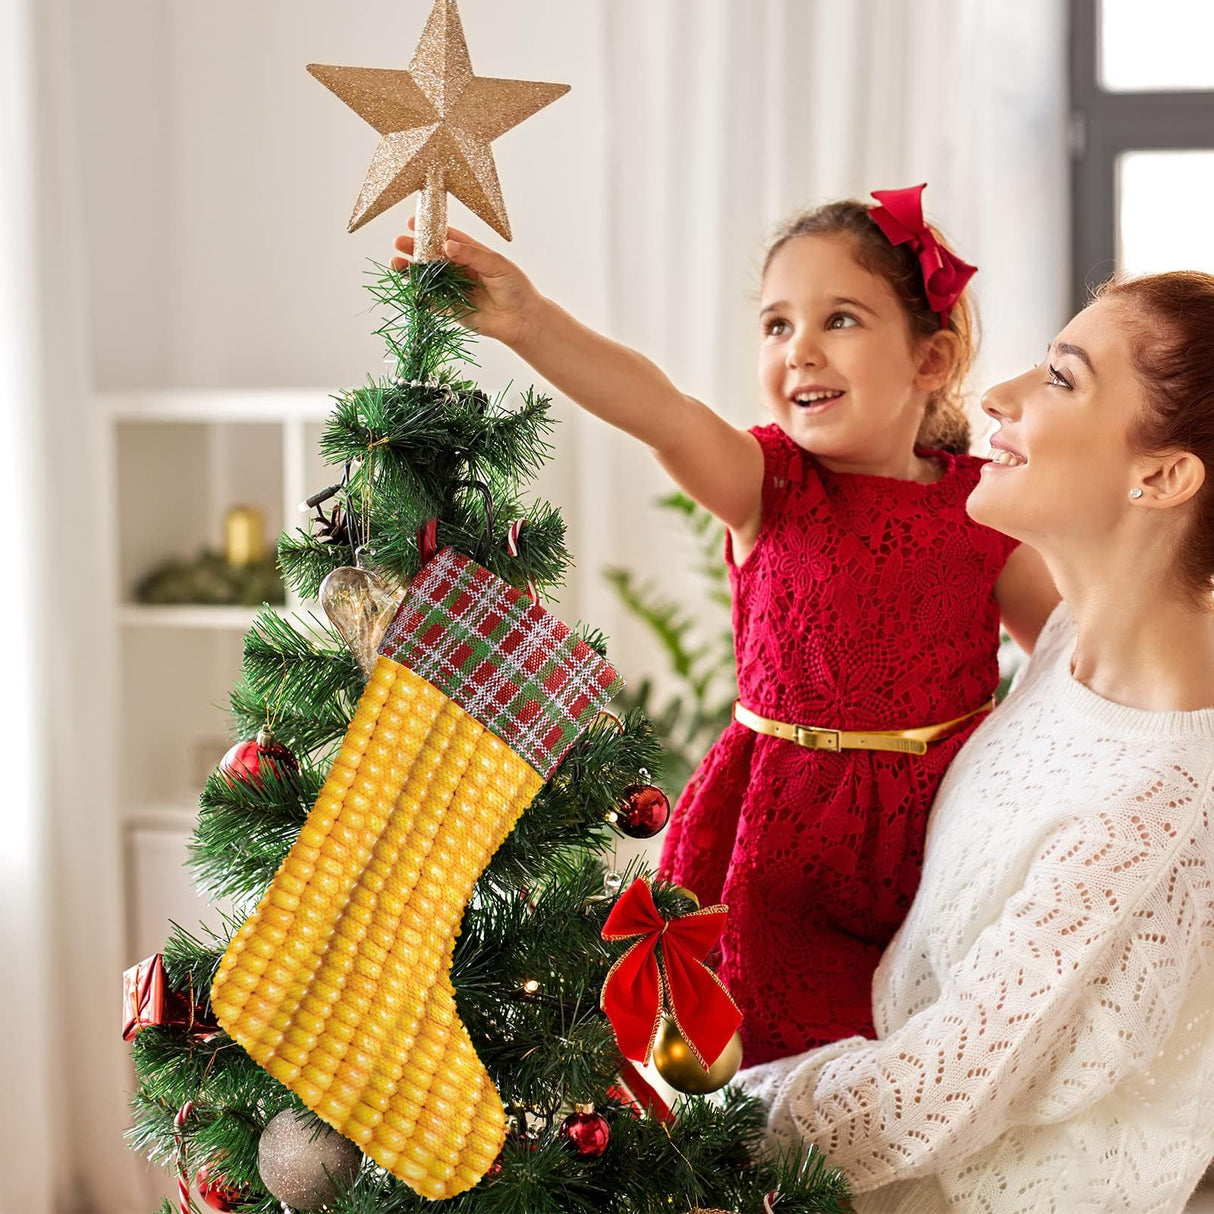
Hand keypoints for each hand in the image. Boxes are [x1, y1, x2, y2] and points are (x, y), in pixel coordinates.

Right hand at [391, 219, 542, 348]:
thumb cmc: (516, 288)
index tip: (412, 222)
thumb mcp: (496, 265)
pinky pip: (431, 301)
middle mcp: (460, 269)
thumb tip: (447, 244)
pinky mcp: (451, 309)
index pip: (447, 238)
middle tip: (399, 243)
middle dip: (414, 249)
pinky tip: (407, 287)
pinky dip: (419, 295)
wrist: (522, 321)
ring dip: (412, 271)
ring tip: (396, 263)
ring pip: (428, 277)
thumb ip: (472, 255)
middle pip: (432, 257)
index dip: (430, 230)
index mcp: (471, 253)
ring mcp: (454, 289)